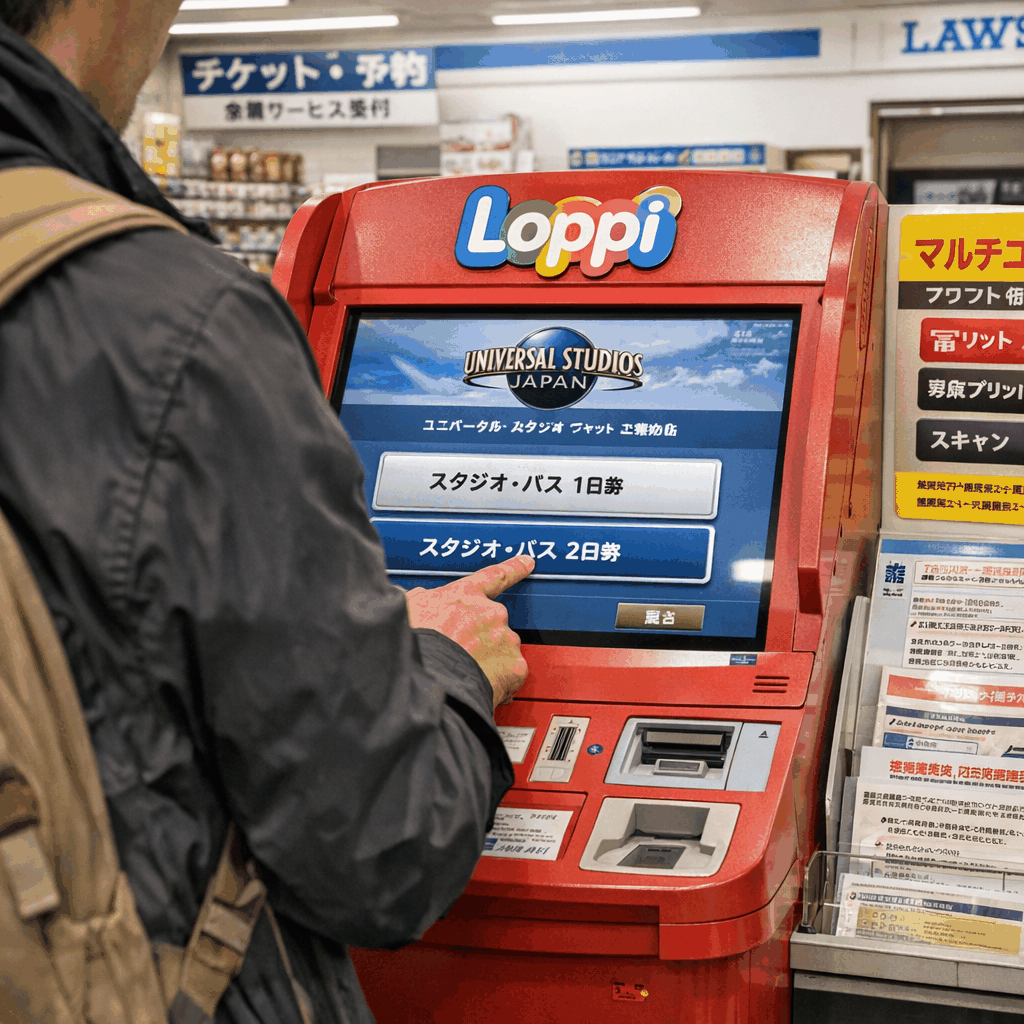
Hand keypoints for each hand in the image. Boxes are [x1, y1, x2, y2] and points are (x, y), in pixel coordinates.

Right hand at [405, 555, 533, 708]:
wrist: (428, 676)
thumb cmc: (417, 643)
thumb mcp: (409, 609)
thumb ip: (422, 601)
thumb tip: (418, 601)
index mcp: (466, 595)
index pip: (494, 576)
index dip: (513, 568)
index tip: (527, 562)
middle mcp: (491, 613)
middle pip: (494, 623)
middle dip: (481, 638)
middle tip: (461, 653)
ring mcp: (505, 639)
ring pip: (504, 649)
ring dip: (489, 660)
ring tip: (466, 673)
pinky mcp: (514, 666)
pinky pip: (512, 674)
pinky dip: (501, 681)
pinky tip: (481, 685)